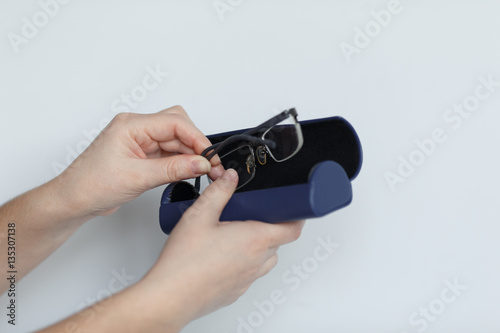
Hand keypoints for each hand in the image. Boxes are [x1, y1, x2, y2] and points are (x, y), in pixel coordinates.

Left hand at [51, 106, 224, 218]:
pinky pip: (169, 152)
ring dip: (191, 155)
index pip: (174, 123)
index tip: (209, 157)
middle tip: (210, 165)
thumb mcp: (137, 178)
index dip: (197, 139)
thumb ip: (173, 169)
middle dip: (197, 144)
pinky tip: (190, 172)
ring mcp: (140, 141)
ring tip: (204, 172)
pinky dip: (182, 162)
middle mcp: (136, 129)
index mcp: (131, 125)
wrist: (73, 201)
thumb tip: (200, 163)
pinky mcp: (143, 154)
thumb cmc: (90, 185)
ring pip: (176, 140)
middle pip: (178, 127)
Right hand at [139, 169, 304, 330]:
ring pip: (265, 259)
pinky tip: (223, 254)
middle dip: (271, 226)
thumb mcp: (200, 215)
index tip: (293, 208)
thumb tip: (230, 178)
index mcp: (255, 240)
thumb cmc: (184, 262)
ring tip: (236, 234)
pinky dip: (246, 262)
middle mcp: (256, 261)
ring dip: (259, 245)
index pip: (292, 229)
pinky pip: (251, 273)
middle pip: (278, 242)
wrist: (171, 296)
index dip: (297, 216)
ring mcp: (248, 279)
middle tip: (252, 215)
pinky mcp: (237, 291)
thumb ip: (219, 192)